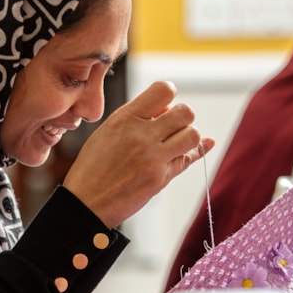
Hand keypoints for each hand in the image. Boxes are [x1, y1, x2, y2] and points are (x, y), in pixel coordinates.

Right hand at [62, 80, 213, 227]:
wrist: (85, 202)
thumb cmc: (93, 167)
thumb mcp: (107, 132)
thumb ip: (135, 118)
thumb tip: (166, 109)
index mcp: (125, 118)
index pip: (163, 90)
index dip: (170, 94)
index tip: (166, 104)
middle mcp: (142, 135)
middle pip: (185, 113)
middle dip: (182, 117)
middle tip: (172, 126)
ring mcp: (154, 158)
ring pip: (192, 135)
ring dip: (188, 136)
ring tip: (175, 142)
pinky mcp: (161, 178)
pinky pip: (189, 159)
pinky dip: (198, 151)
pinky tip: (207, 144)